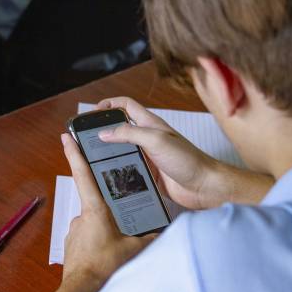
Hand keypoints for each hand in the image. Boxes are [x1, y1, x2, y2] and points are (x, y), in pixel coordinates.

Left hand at [61, 133, 155, 289]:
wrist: (81, 288)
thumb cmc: (104, 266)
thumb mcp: (133, 249)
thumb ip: (148, 237)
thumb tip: (161, 231)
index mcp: (96, 209)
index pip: (82, 174)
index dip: (74, 153)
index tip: (66, 136)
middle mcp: (82, 215)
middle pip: (93, 198)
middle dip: (106, 204)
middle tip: (116, 220)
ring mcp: (75, 227)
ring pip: (93, 218)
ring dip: (104, 225)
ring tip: (114, 240)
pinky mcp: (72, 239)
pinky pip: (87, 231)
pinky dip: (96, 236)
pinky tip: (105, 248)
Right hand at [96, 97, 273, 208]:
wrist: (206, 186)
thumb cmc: (188, 160)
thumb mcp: (157, 141)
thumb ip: (130, 134)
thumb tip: (104, 132)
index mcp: (151, 124)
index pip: (126, 106)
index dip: (108, 105)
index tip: (92, 114)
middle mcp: (149, 138)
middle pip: (121, 128)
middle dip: (103, 130)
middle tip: (86, 139)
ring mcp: (150, 157)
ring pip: (124, 150)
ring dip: (109, 152)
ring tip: (93, 159)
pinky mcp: (151, 174)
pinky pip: (131, 168)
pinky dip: (119, 170)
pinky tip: (110, 177)